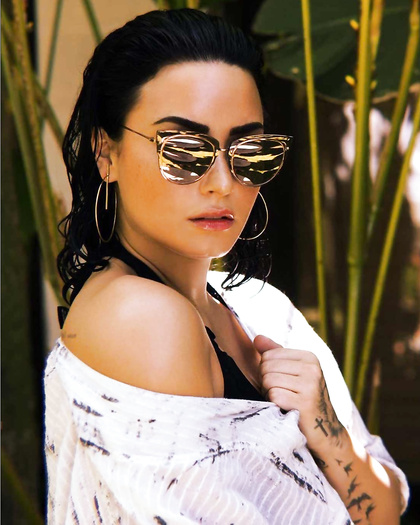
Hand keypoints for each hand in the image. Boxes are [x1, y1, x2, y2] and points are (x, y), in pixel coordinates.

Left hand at [254, 335, 347, 453]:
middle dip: (266, 382)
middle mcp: (312, 369)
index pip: (269, 354)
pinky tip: (284, 408)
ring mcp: (310, 385)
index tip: (280, 381)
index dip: (267, 370)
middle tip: (279, 393)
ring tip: (282, 400)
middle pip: (266, 367)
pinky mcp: (305, 403)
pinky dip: (274, 404)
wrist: (324, 430)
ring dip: (268, 393)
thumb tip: (257, 338)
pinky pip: (274, 396)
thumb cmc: (303, 398)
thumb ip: (275, 353)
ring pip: (268, 380)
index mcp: (309, 357)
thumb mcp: (293, 372)